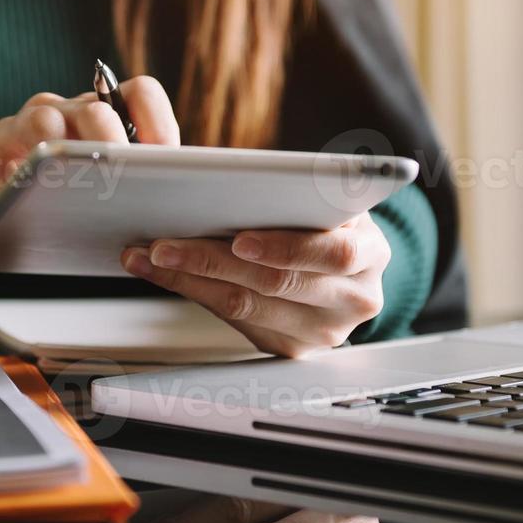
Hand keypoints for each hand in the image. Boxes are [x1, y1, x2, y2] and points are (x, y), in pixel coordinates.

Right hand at [0, 76, 179, 278]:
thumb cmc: (45, 203)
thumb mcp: (94, 194)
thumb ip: (129, 188)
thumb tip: (174, 207)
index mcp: (102, 120)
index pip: (139, 95)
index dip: (158, 122)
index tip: (168, 159)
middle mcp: (68, 113)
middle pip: (102, 105)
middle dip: (119, 139)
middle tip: (127, 173)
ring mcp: (28, 125)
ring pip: (55, 117)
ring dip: (73, 144)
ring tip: (87, 174)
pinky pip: (12, 139)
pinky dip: (28, 158)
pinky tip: (36, 180)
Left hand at [121, 213, 389, 357]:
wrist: (342, 266)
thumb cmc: (325, 220)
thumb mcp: (323, 198)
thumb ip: (293, 189)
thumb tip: (221, 174)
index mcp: (371, 252)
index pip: (334, 253)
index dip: (285, 248)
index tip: (239, 239)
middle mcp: (355, 298)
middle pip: (277, 283)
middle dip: (212, 260)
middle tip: (164, 244)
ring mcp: (326, 331)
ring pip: (247, 306)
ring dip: (189, 279)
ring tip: (150, 257)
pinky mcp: (294, 348)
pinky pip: (236, 322)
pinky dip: (194, 294)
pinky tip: (166, 275)